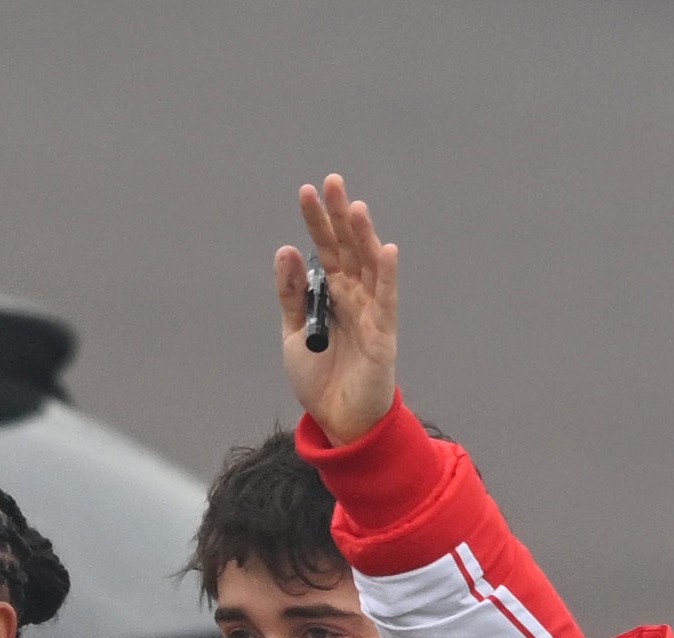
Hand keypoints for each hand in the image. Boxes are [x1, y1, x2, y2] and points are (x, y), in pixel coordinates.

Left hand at [274, 174, 397, 445]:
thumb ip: (291, 293)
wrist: (336, 419)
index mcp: (332, 294)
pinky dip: (387, 274)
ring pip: (369, 266)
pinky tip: (385, 249)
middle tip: (331, 182)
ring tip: (354, 207)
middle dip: (339, 216)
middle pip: (347, 248)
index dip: (317, 221)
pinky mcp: (383, 333)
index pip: (325, 249)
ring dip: (362, 236)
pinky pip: (387, 299)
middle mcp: (354, 296)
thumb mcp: (292, 332)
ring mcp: (371, 311)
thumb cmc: (318, 377)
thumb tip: (285, 250)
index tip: (308, 191)